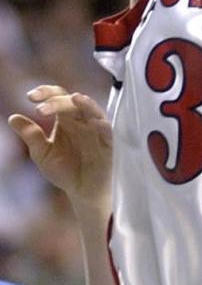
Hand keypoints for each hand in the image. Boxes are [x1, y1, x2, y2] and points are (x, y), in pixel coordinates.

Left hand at [9, 86, 111, 211]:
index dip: (45, 92)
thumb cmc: (64, 170)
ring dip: (83, 103)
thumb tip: (12, 118)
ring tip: (74, 98)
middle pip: (71, 100)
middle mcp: (80, 118)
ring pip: (91, 108)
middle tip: (40, 110)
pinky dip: (99, 121)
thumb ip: (31, 135)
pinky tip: (92, 120)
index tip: (30, 97)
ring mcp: (95, 127)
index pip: (57, 96)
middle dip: (57, 102)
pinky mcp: (107, 140)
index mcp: (65, 118)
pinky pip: (105, 127)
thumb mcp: (42, 154)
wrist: (82, 191)